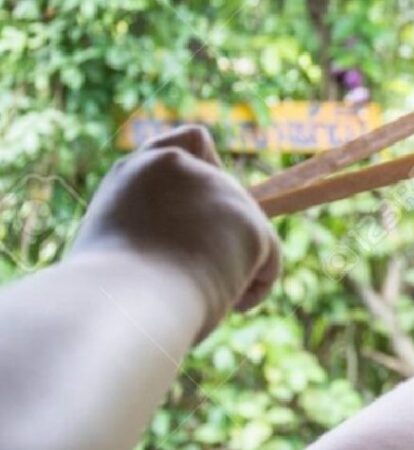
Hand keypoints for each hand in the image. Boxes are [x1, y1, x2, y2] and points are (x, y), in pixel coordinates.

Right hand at [69, 126, 280, 339]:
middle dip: (221, 243)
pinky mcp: (251, 224)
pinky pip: (269, 263)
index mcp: (139, 171)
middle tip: (179, 282)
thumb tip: (200, 247)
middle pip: (230, 203)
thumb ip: (160, 228)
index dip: (208, 169)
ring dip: (228, 271)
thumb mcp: (123, 248)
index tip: (204, 205)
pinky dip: (252, 290)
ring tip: (190, 297)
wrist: (118, 307)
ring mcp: (220, 192)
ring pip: (247, 236)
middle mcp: (183, 168)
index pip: (192, 142)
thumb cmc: (108, 298)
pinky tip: (227, 304)